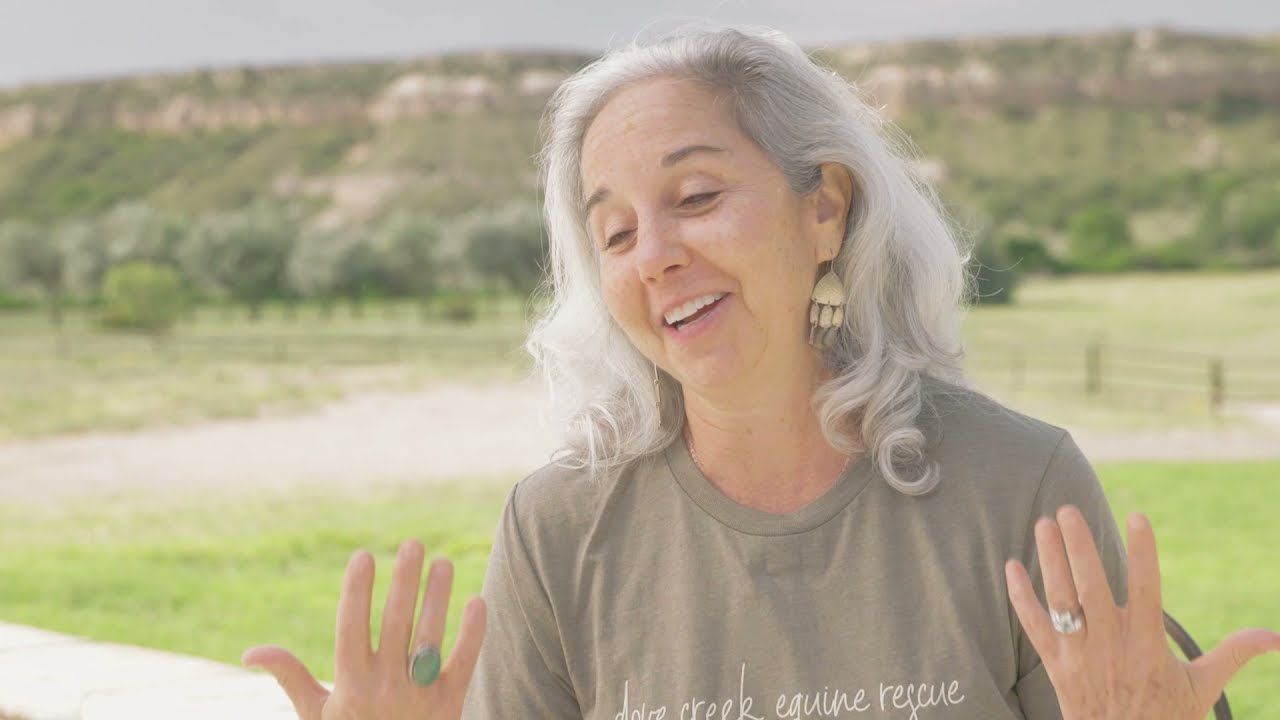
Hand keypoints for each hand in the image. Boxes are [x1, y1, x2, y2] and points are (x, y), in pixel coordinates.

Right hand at [242, 540, 486, 719]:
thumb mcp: (316, 715)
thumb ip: (291, 678)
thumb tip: (249, 653)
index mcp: (350, 685)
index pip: (351, 629)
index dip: (356, 592)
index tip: (362, 555)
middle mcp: (384, 688)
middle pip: (396, 625)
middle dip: (404, 582)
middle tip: (413, 544)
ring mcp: (418, 696)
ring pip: (430, 638)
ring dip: (437, 598)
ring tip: (442, 562)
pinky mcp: (449, 705)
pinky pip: (464, 664)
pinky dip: (473, 634)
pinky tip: (477, 602)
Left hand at [1006, 506, 1279, 719]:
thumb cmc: (1165, 716)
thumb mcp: (1202, 688)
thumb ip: (1233, 654)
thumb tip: (1276, 638)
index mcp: (1147, 646)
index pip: (1146, 590)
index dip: (1143, 553)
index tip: (1138, 515)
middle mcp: (1110, 646)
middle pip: (1091, 589)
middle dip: (1079, 548)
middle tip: (1068, 509)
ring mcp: (1078, 655)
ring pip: (1060, 601)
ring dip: (1049, 561)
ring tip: (1043, 523)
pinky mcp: (1054, 665)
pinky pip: (1032, 626)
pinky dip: (1020, 597)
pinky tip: (1011, 565)